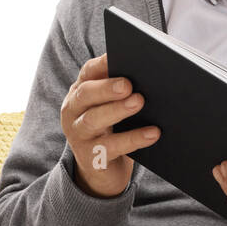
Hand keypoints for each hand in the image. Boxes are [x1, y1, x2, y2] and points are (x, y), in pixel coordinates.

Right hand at [61, 53, 160, 197]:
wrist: (101, 170)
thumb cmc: (112, 129)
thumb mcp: (113, 107)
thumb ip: (124, 90)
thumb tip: (151, 71)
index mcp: (81, 91)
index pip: (88, 72)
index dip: (102, 63)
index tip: (118, 55)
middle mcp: (73, 110)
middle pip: (86, 94)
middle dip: (107, 88)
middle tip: (129, 84)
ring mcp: (79, 135)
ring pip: (94, 120)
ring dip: (118, 110)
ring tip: (140, 101)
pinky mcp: (91, 158)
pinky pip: (111, 147)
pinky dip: (133, 139)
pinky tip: (153, 133)